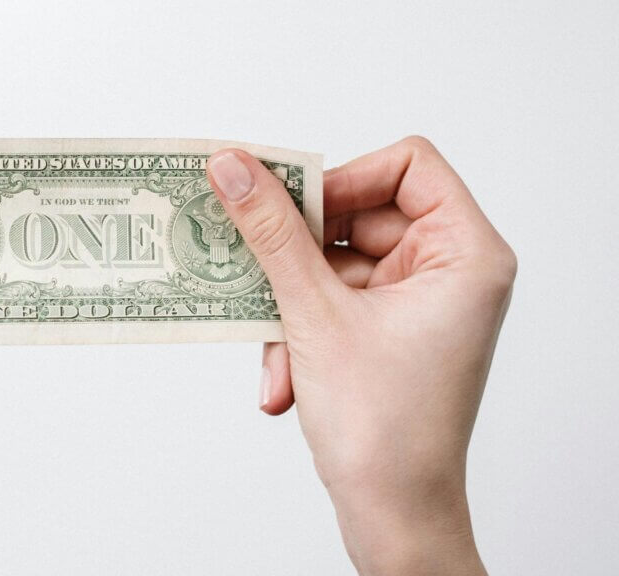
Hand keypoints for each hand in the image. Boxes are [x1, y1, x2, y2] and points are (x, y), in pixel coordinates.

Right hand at [207, 137, 514, 574]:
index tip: (287, 207)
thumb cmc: (385, 430)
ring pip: (335, 264)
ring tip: (278, 355)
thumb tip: (233, 166)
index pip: (409, 164)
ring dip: (292, 307)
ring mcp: (419, 303)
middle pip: (360, 215)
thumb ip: (271, 234)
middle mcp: (449, 271)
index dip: (344, 177)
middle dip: (299, 258)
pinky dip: (301, 331)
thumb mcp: (315, 316)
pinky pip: (332, 301)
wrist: (392, 516)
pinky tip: (283, 380)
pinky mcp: (389, 331)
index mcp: (465, 253)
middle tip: (255, 269)